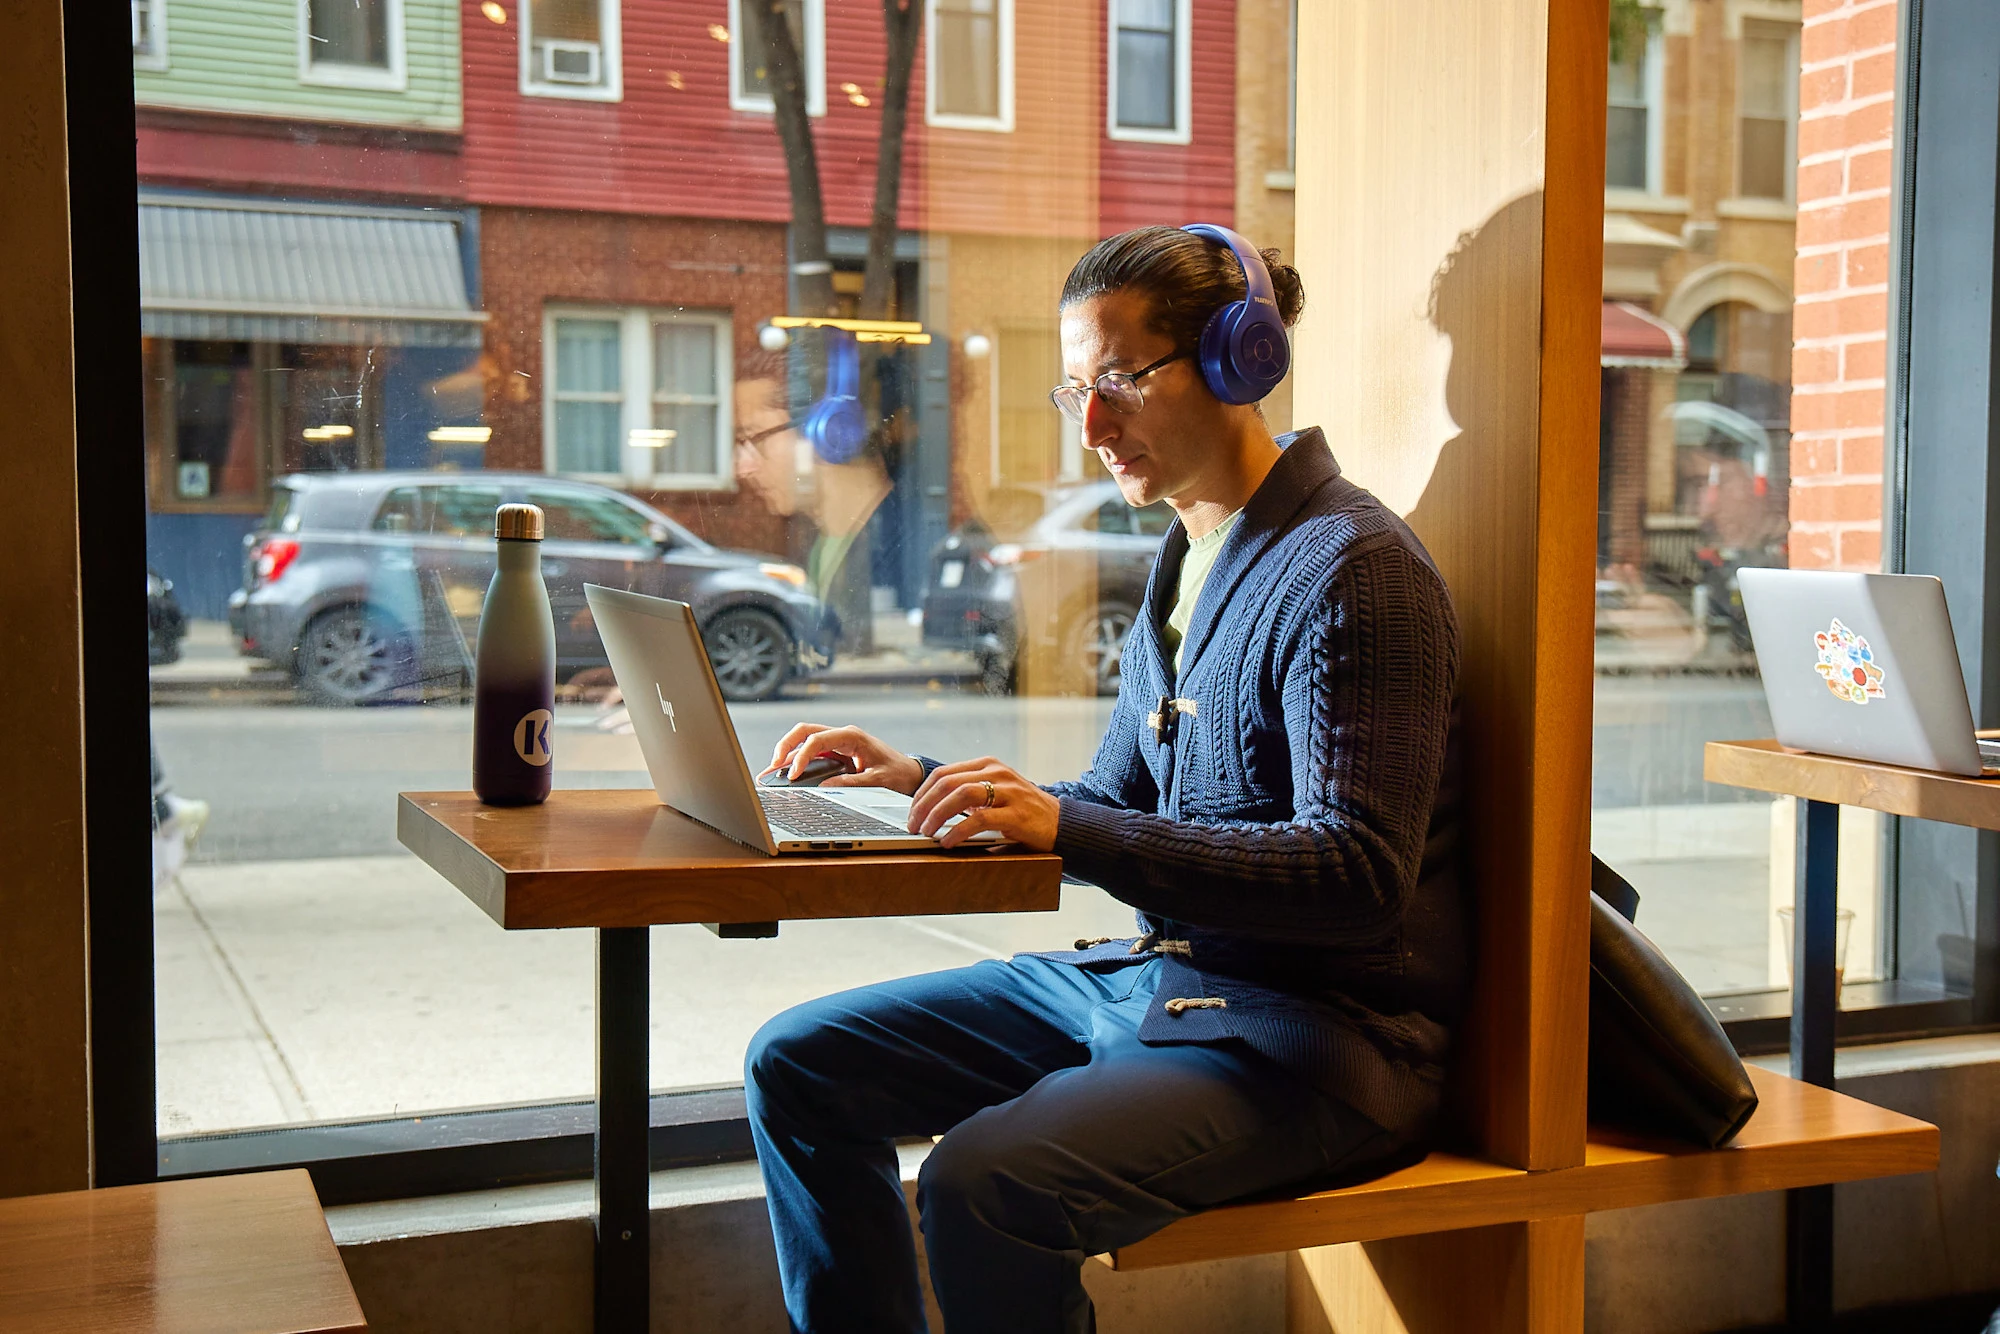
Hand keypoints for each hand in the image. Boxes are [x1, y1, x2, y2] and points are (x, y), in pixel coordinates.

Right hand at [760, 722, 925, 794]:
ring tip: (770, 771)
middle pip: (804, 731)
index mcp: (852, 736)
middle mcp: (841, 735)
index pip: (818, 739)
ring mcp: (837, 743)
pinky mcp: (834, 753)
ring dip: (787, 753)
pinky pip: (810, 752)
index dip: (802, 756)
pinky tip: (783, 773)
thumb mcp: (877, 780)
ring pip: (804, 740)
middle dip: (785, 745)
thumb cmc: (897, 773)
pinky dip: (795, 761)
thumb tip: (825, 788)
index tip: (793, 775)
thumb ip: (852, 782)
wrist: (908, 772)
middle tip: (772, 765)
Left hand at [908, 757, 1059, 850]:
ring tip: (925, 832)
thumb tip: (932, 812)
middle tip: (912, 825)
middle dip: (923, 805)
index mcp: (988, 765)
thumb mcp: (996, 795)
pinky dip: (958, 831)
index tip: (912, 813)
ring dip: (936, 815)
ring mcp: (1008, 791)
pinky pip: (979, 819)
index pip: (944, 773)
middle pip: (947, 782)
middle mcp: (997, 773)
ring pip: (960, 795)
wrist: (1062, 824)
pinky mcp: (1016, 813)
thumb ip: (970, 795)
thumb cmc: (1024, 812)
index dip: (922, 794)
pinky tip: (948, 842)